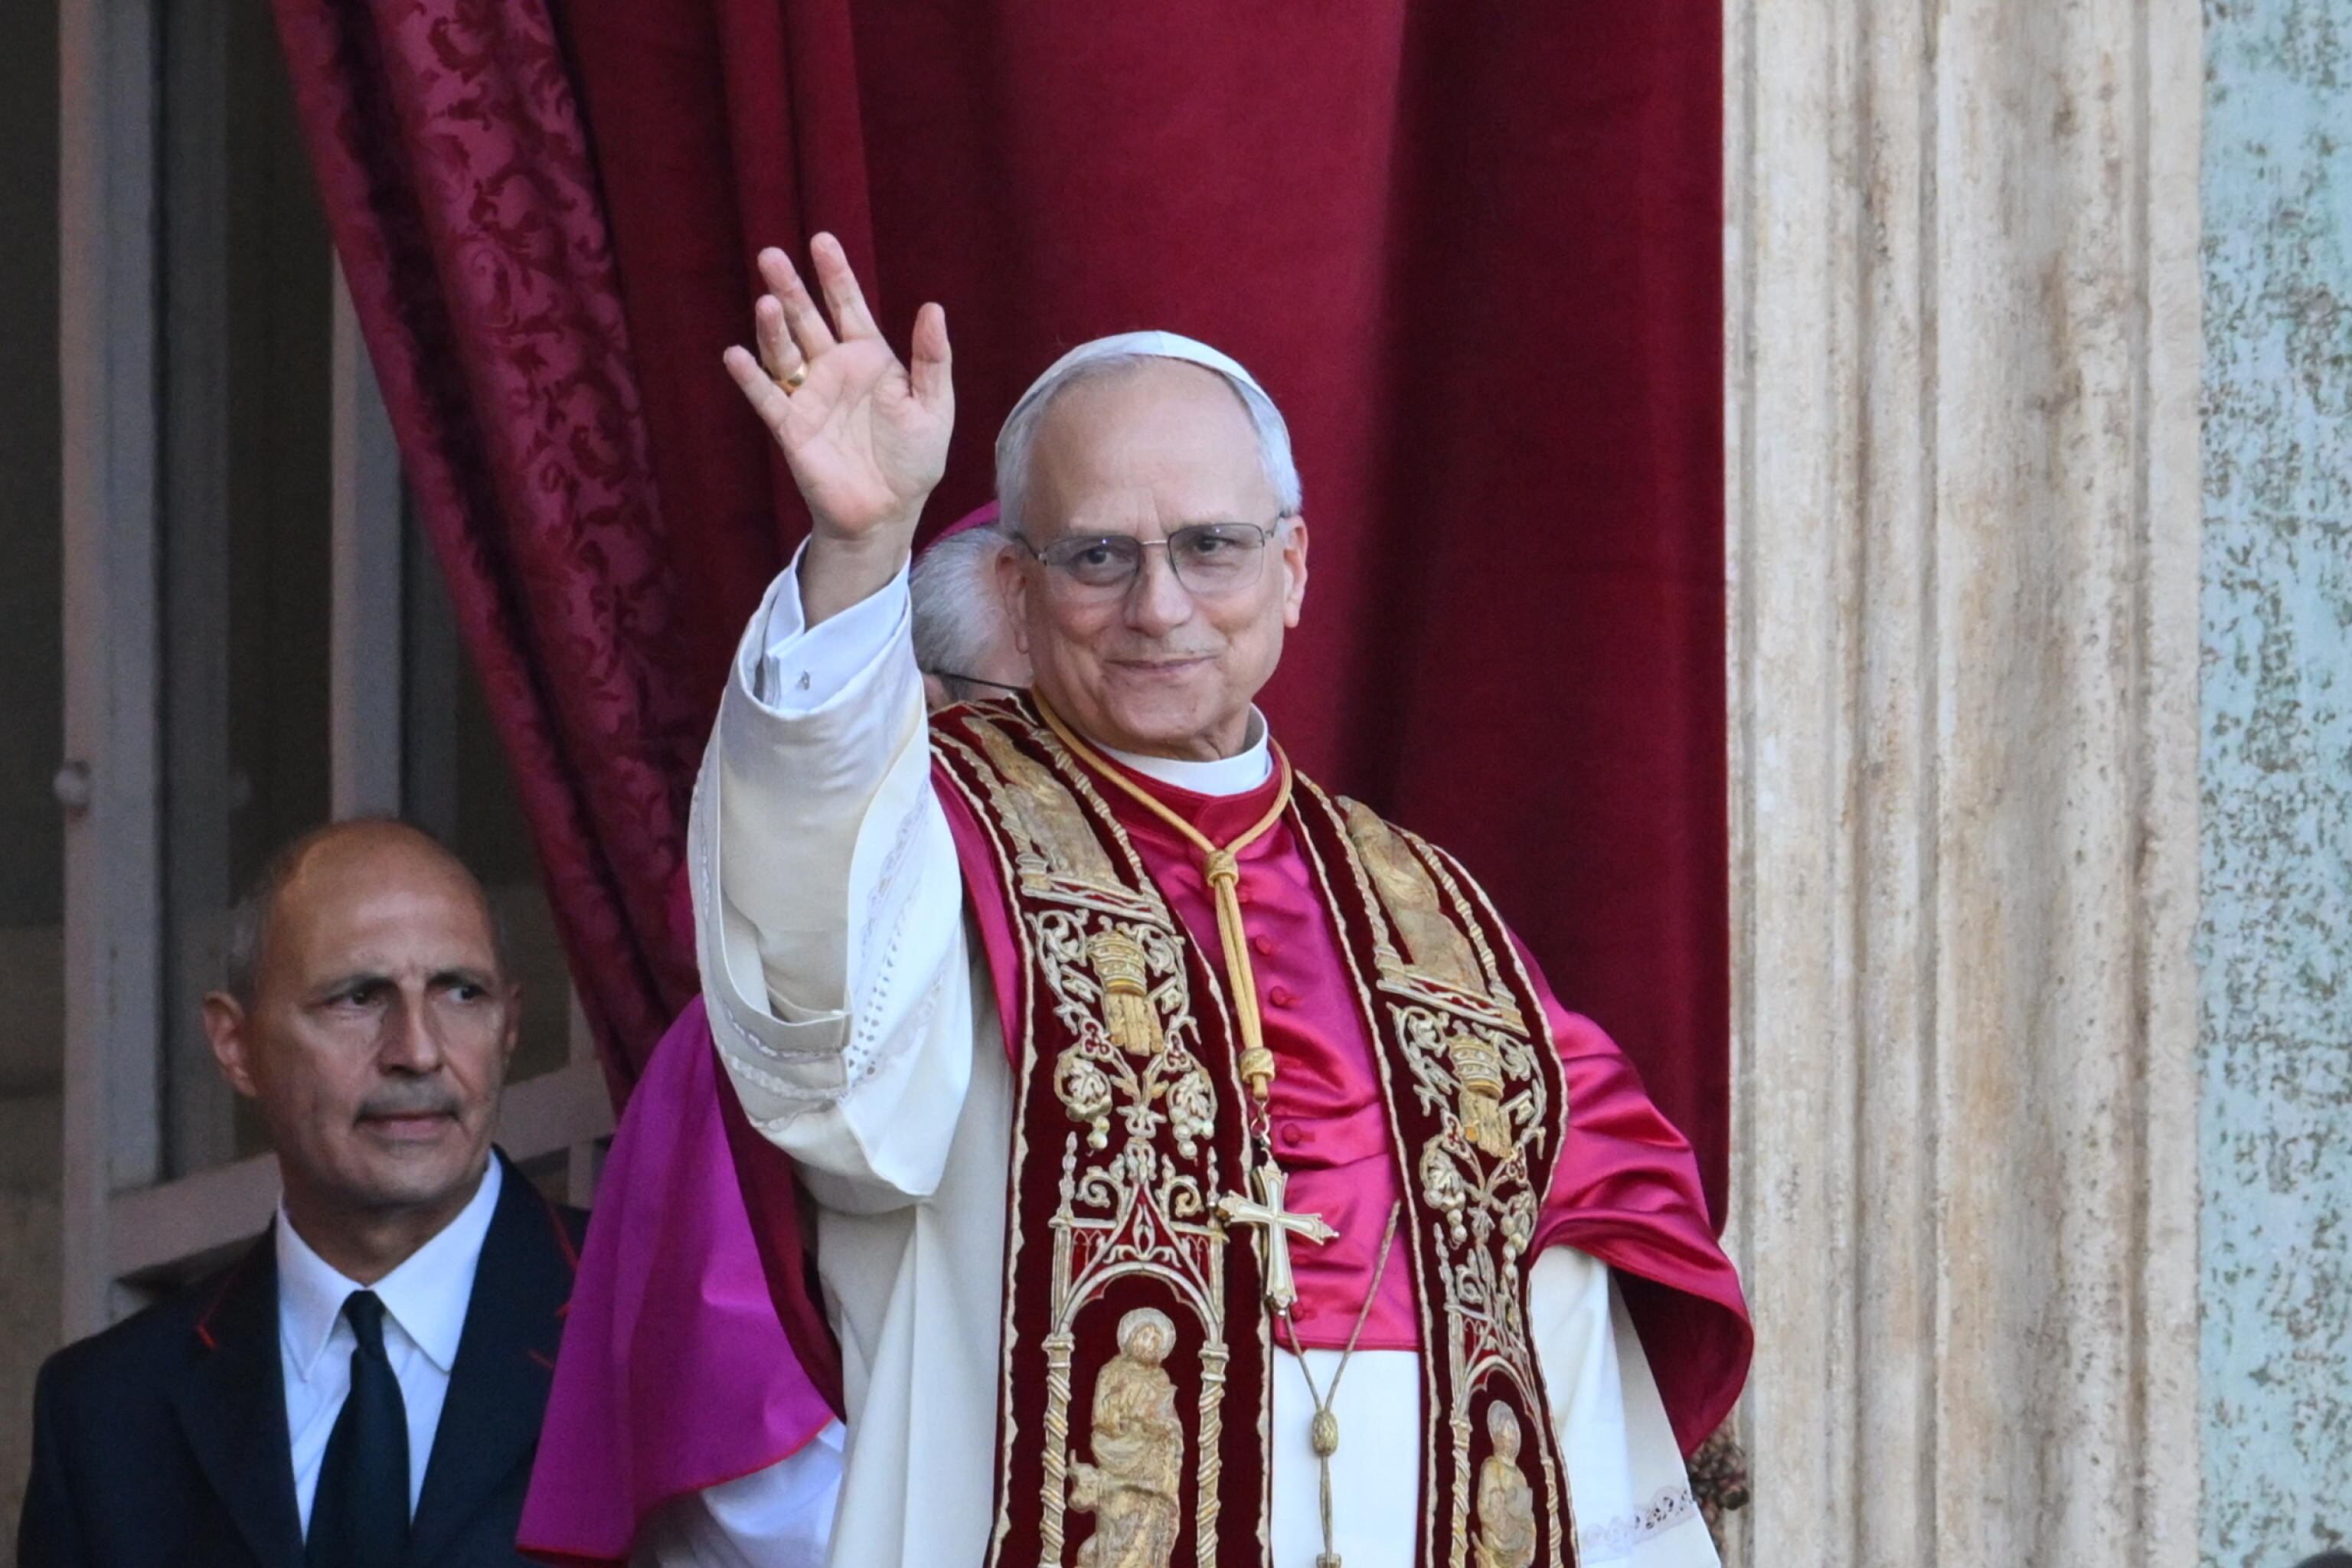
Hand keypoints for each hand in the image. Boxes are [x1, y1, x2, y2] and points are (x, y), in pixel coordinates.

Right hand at [723, 235, 952, 605]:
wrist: (888, 513)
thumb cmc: (914, 460)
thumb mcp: (934, 407)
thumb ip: (932, 360)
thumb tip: (933, 308)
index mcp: (870, 358)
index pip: (848, 306)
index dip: (835, 275)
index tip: (822, 241)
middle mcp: (834, 369)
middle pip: (807, 319)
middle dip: (791, 288)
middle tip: (772, 256)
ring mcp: (809, 396)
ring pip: (784, 351)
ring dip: (772, 327)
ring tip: (767, 303)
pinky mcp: (790, 428)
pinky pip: (767, 397)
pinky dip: (751, 378)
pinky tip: (737, 355)